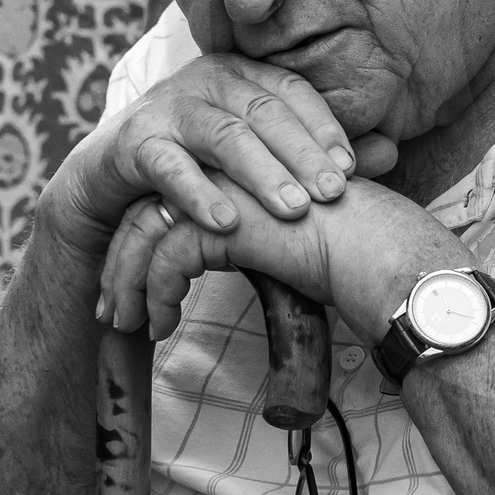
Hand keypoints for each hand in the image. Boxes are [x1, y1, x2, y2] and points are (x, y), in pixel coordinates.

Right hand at [48, 53, 395, 249]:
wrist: (113, 180)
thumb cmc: (203, 164)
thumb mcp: (262, 157)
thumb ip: (318, 154)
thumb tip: (392, 152)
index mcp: (242, 74)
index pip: (292, 92)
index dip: (324, 128)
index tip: (353, 167)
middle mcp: (206, 80)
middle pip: (264, 113)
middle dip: (303, 155)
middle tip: (334, 194)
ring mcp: (168, 107)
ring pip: (224, 136)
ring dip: (262, 175)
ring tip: (294, 210)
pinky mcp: (133, 143)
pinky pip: (169, 166)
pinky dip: (199, 193)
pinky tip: (227, 221)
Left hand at [99, 169, 467, 340]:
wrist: (385, 257)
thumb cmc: (358, 257)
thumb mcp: (294, 246)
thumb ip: (262, 242)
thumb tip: (241, 261)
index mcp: (245, 170)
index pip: (176, 198)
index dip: (147, 242)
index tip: (133, 285)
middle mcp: (230, 170)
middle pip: (150, 209)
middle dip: (121, 263)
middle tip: (110, 309)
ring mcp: (228, 189)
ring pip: (146, 231)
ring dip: (127, 282)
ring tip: (124, 324)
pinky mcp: (228, 218)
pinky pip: (167, 257)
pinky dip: (155, 293)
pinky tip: (160, 324)